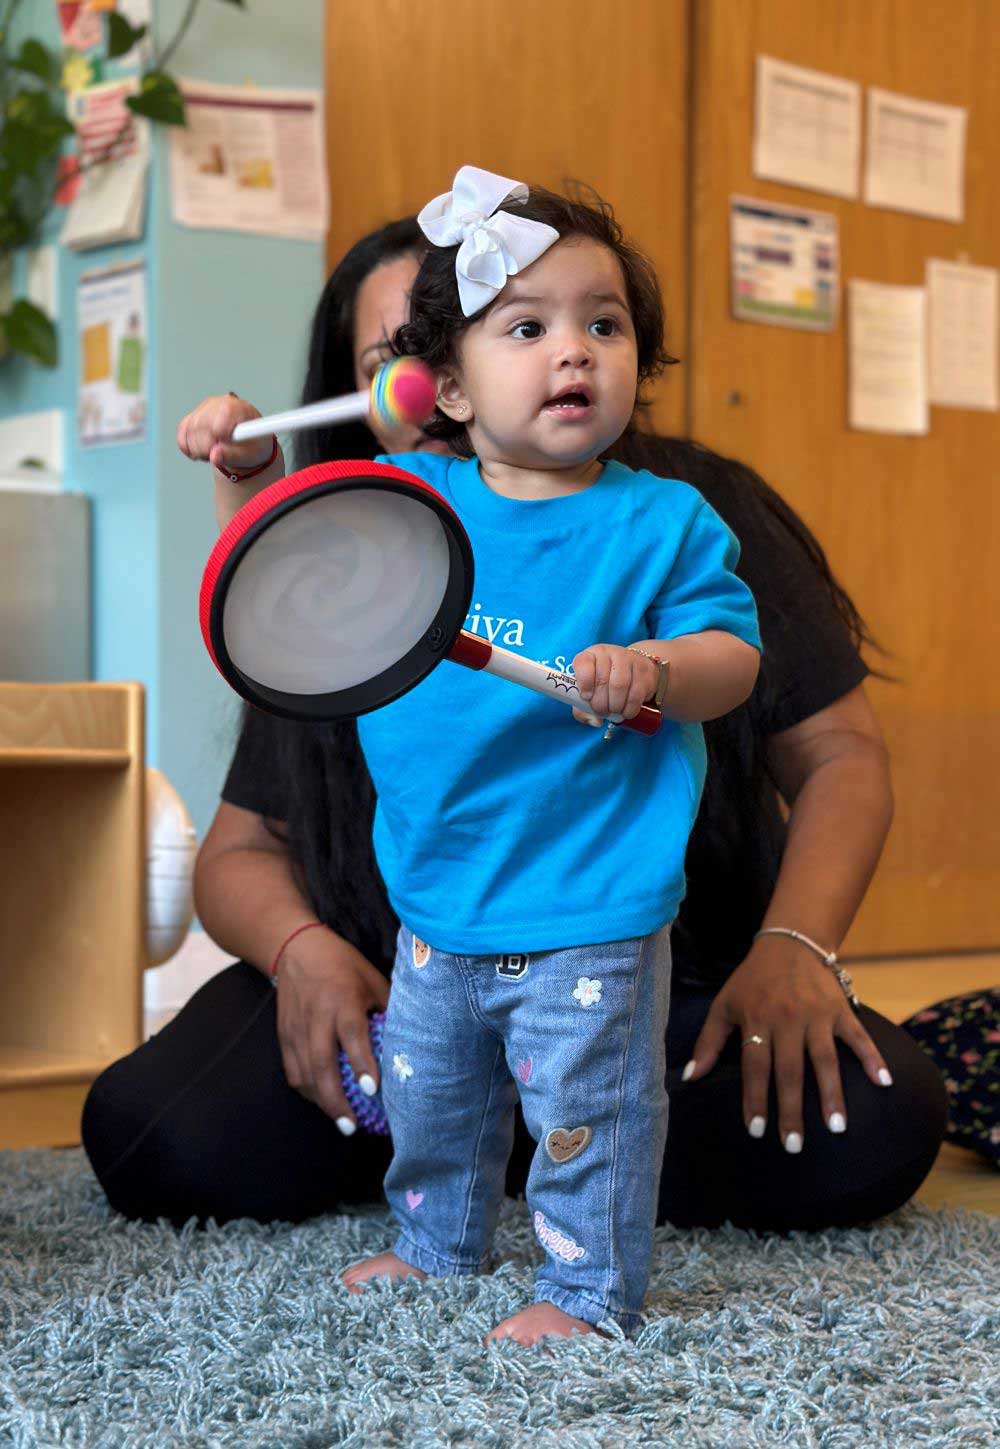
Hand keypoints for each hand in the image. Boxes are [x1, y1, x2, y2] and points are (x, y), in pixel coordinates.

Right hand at [176, 392, 273, 476]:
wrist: (249, 441)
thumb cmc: (252, 446)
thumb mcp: (249, 454)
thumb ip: (232, 456)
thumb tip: (214, 456)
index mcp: (235, 407)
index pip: (216, 425)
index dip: (218, 442)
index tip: (225, 448)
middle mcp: (217, 403)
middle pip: (199, 427)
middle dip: (206, 449)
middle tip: (220, 456)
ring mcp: (203, 408)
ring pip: (188, 431)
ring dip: (198, 450)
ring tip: (214, 453)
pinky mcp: (193, 416)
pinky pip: (182, 433)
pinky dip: (188, 447)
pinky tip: (201, 452)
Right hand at [275, 928, 389, 1131]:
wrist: (295, 948)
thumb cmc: (342, 964)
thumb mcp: (372, 978)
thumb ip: (387, 1008)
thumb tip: (410, 1039)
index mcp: (342, 999)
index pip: (351, 1035)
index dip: (362, 1063)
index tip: (371, 1089)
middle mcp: (316, 1017)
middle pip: (322, 1064)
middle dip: (336, 1099)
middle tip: (353, 1126)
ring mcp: (296, 1028)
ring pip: (304, 1073)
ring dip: (322, 1101)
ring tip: (343, 1122)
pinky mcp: (284, 1036)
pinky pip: (292, 1070)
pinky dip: (307, 1090)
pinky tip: (323, 1101)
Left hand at [570, 643, 659, 726]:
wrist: (635, 670)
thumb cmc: (606, 683)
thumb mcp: (590, 692)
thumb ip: (583, 709)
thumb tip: (595, 721)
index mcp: (590, 655)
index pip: (583, 664)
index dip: (583, 683)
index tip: (586, 697)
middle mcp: (609, 653)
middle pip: (602, 680)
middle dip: (600, 703)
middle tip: (602, 711)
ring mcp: (628, 659)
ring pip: (619, 686)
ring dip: (615, 706)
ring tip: (614, 711)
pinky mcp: (645, 670)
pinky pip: (636, 693)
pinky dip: (629, 708)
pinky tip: (626, 711)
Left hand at [682, 936, 893, 1150]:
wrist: (790, 942)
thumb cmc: (752, 980)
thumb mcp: (724, 1005)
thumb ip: (708, 1042)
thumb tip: (689, 1078)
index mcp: (757, 1020)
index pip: (755, 1065)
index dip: (755, 1098)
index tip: (756, 1131)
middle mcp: (787, 1019)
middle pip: (789, 1070)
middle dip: (792, 1110)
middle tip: (794, 1145)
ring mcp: (817, 1014)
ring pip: (825, 1059)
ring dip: (832, 1094)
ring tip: (836, 1127)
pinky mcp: (841, 1009)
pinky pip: (858, 1036)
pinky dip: (872, 1057)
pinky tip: (883, 1082)